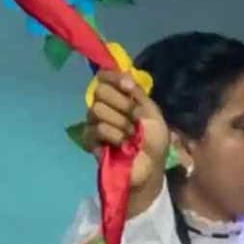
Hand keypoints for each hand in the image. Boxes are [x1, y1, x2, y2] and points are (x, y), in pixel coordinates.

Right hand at [82, 66, 170, 217]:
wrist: (151, 166)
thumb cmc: (154, 141)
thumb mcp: (153, 113)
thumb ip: (138, 94)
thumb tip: (125, 77)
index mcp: (119, 98)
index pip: (104, 77)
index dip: (112, 77)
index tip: (128, 86)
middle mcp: (103, 106)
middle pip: (99, 90)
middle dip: (122, 104)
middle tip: (136, 118)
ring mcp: (94, 123)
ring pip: (97, 109)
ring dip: (120, 123)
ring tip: (131, 136)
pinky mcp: (90, 140)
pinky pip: (97, 129)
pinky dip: (114, 136)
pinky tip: (123, 145)